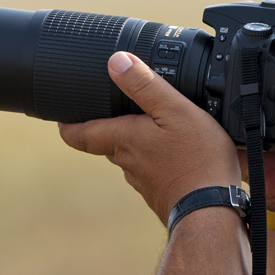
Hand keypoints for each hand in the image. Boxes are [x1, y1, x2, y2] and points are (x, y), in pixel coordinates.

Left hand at [59, 52, 240, 222]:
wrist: (212, 213)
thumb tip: (115, 61)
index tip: (62, 115)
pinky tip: (184, 155)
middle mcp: (128, 162)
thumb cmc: (197, 161)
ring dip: (141, 144)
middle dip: (114, 126)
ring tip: (161, 128)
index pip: (78, 134)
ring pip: (134, 157)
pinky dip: (163, 161)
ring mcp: (145, 182)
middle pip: (109, 142)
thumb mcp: (175, 111)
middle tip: (123, 108)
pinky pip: (156, 172)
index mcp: (123, 140)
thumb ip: (145, 86)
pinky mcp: (163, 194)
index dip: (67, 123)